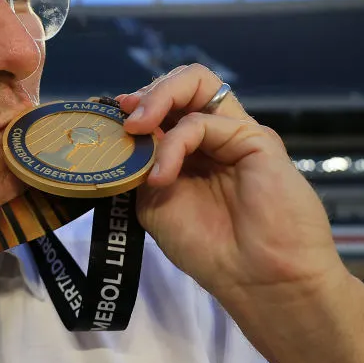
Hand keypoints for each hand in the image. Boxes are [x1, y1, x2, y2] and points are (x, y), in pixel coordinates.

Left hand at [117, 64, 349, 316]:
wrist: (258, 280)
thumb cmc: (209, 250)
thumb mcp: (155, 203)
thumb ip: (141, 166)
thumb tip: (120, 136)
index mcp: (189, 149)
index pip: (161, 105)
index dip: (133, 106)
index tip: (105, 120)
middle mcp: (212, 135)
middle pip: (180, 83)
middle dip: (146, 93)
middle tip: (124, 119)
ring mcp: (233, 134)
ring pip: (197, 82)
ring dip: (157, 98)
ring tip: (135, 129)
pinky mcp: (255, 139)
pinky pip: (204, 122)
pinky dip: (174, 144)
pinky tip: (161, 176)